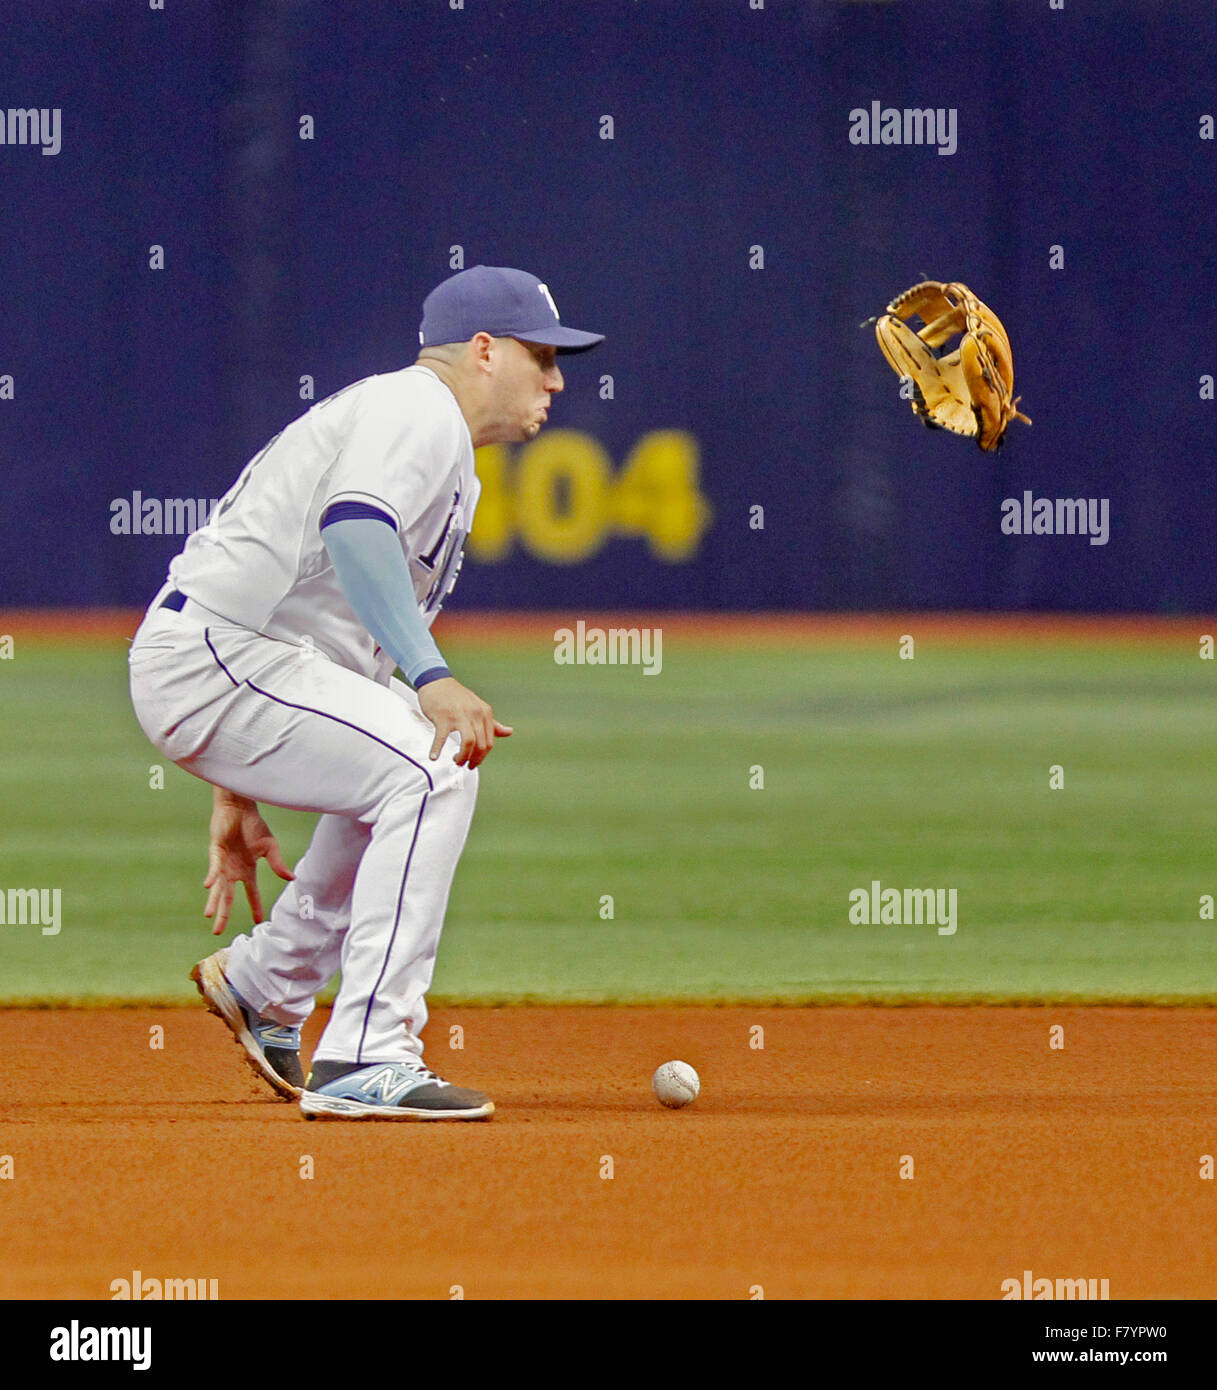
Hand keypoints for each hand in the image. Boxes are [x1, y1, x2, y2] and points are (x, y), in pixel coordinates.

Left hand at [203, 788, 294, 935]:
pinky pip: (214, 867)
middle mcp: (233, 870)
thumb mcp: (270, 847)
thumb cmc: (254, 825)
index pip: (251, 892)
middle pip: (228, 897)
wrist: (240, 808)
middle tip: (217, 933)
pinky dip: (212, 876)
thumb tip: (292, 879)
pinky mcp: (215, 852)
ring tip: (209, 916)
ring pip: (217, 887)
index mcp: (247, 869)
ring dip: (214, 901)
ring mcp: (223, 863)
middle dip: (223, 914)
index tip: (258, 921)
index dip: (255, 906)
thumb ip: (278, 864)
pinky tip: (210, 886)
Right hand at [417, 677, 512, 768]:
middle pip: (480, 745)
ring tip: (456, 761)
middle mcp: (475, 714)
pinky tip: (434, 756)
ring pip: (468, 743)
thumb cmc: (456, 696)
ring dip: (462, 757)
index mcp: (485, 713)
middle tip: (465, 764)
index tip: (474, 762)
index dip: (482, 756)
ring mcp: (459, 716)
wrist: (437, 681)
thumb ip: (493, 723)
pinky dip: (437, 749)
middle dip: (473, 760)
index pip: (489, 742)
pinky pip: (442, 737)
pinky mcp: (443, 717)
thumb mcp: (479, 708)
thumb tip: (509, 732)